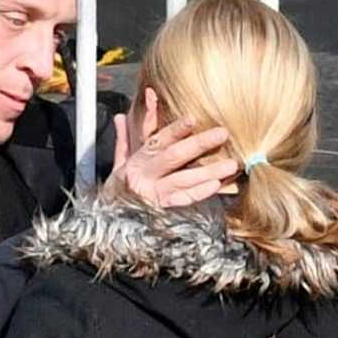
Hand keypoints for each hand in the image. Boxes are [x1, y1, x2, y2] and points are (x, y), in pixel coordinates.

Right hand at [104, 114, 238, 207]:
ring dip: (208, 171)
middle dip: (199, 144)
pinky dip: (199, 193)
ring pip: (183, 179)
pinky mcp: (161, 209)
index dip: (174, 129)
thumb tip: (120, 117)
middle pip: (174, 156)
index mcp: (136, 160)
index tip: (192, 119)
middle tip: (222, 134)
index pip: (157, 139)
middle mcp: (144, 175)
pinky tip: (215, 186)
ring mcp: (153, 193)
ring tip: (230, 165)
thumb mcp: (119, 162)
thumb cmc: (117, 189)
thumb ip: (124, 138)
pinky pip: (182, 200)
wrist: (106, 220)